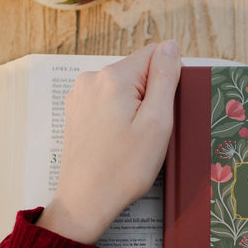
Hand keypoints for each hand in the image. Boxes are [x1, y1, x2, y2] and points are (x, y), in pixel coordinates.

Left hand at [37, 41, 180, 243]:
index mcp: (113, 77)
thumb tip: (171, 46)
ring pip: (124, 89)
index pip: (156, 55)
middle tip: (151, 132)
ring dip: (136, 109)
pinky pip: (109, 103)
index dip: (169, 82)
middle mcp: (91, 79)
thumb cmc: (125, 168)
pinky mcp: (77, 112)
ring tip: (134, 141)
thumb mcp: (157, 122)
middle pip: (138, 72)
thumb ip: (165, 78)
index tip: (164, 112)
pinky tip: (120, 143)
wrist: (86, 201)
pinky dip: (120, 118)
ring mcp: (80, 95)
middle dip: (151, 97)